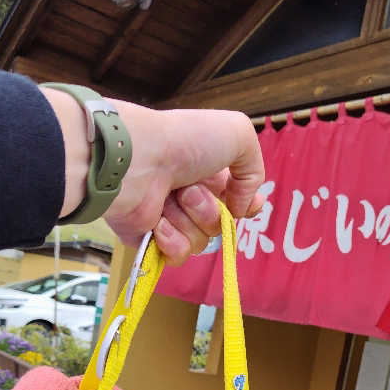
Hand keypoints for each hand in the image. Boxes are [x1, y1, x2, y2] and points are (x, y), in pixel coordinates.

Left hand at [42, 89, 264, 265]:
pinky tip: (158, 221)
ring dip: (191, 220)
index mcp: (207, 170)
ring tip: (171, 198)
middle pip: (220, 224)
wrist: (135, 158)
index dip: (245, 205)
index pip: (237, 199)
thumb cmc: (183, 141)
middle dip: (210, 209)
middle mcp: (187, 194)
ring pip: (200, 241)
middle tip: (189, 188)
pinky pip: (177, 255)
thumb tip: (243, 208)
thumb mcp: (238, 134)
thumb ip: (255, 172)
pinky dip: (172, 240)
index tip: (244, 205)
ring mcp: (167, 217)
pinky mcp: (147, 238)